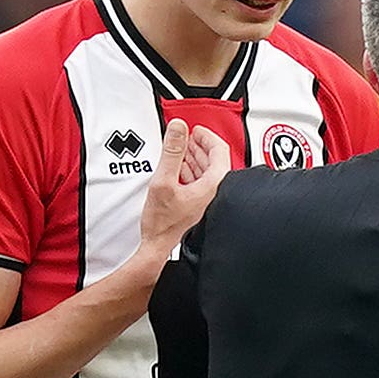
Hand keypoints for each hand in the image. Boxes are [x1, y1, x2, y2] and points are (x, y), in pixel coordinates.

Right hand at [136, 121, 230, 265]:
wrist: (159, 248)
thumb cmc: (165, 225)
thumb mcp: (164, 181)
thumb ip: (172, 151)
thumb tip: (178, 128)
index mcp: (214, 185)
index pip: (219, 150)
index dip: (206, 135)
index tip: (196, 129)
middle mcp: (215, 193)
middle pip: (213, 160)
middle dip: (199, 145)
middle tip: (188, 136)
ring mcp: (208, 201)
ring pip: (206, 172)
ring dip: (193, 158)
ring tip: (181, 149)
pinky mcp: (199, 207)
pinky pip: (199, 183)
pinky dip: (189, 172)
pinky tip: (178, 170)